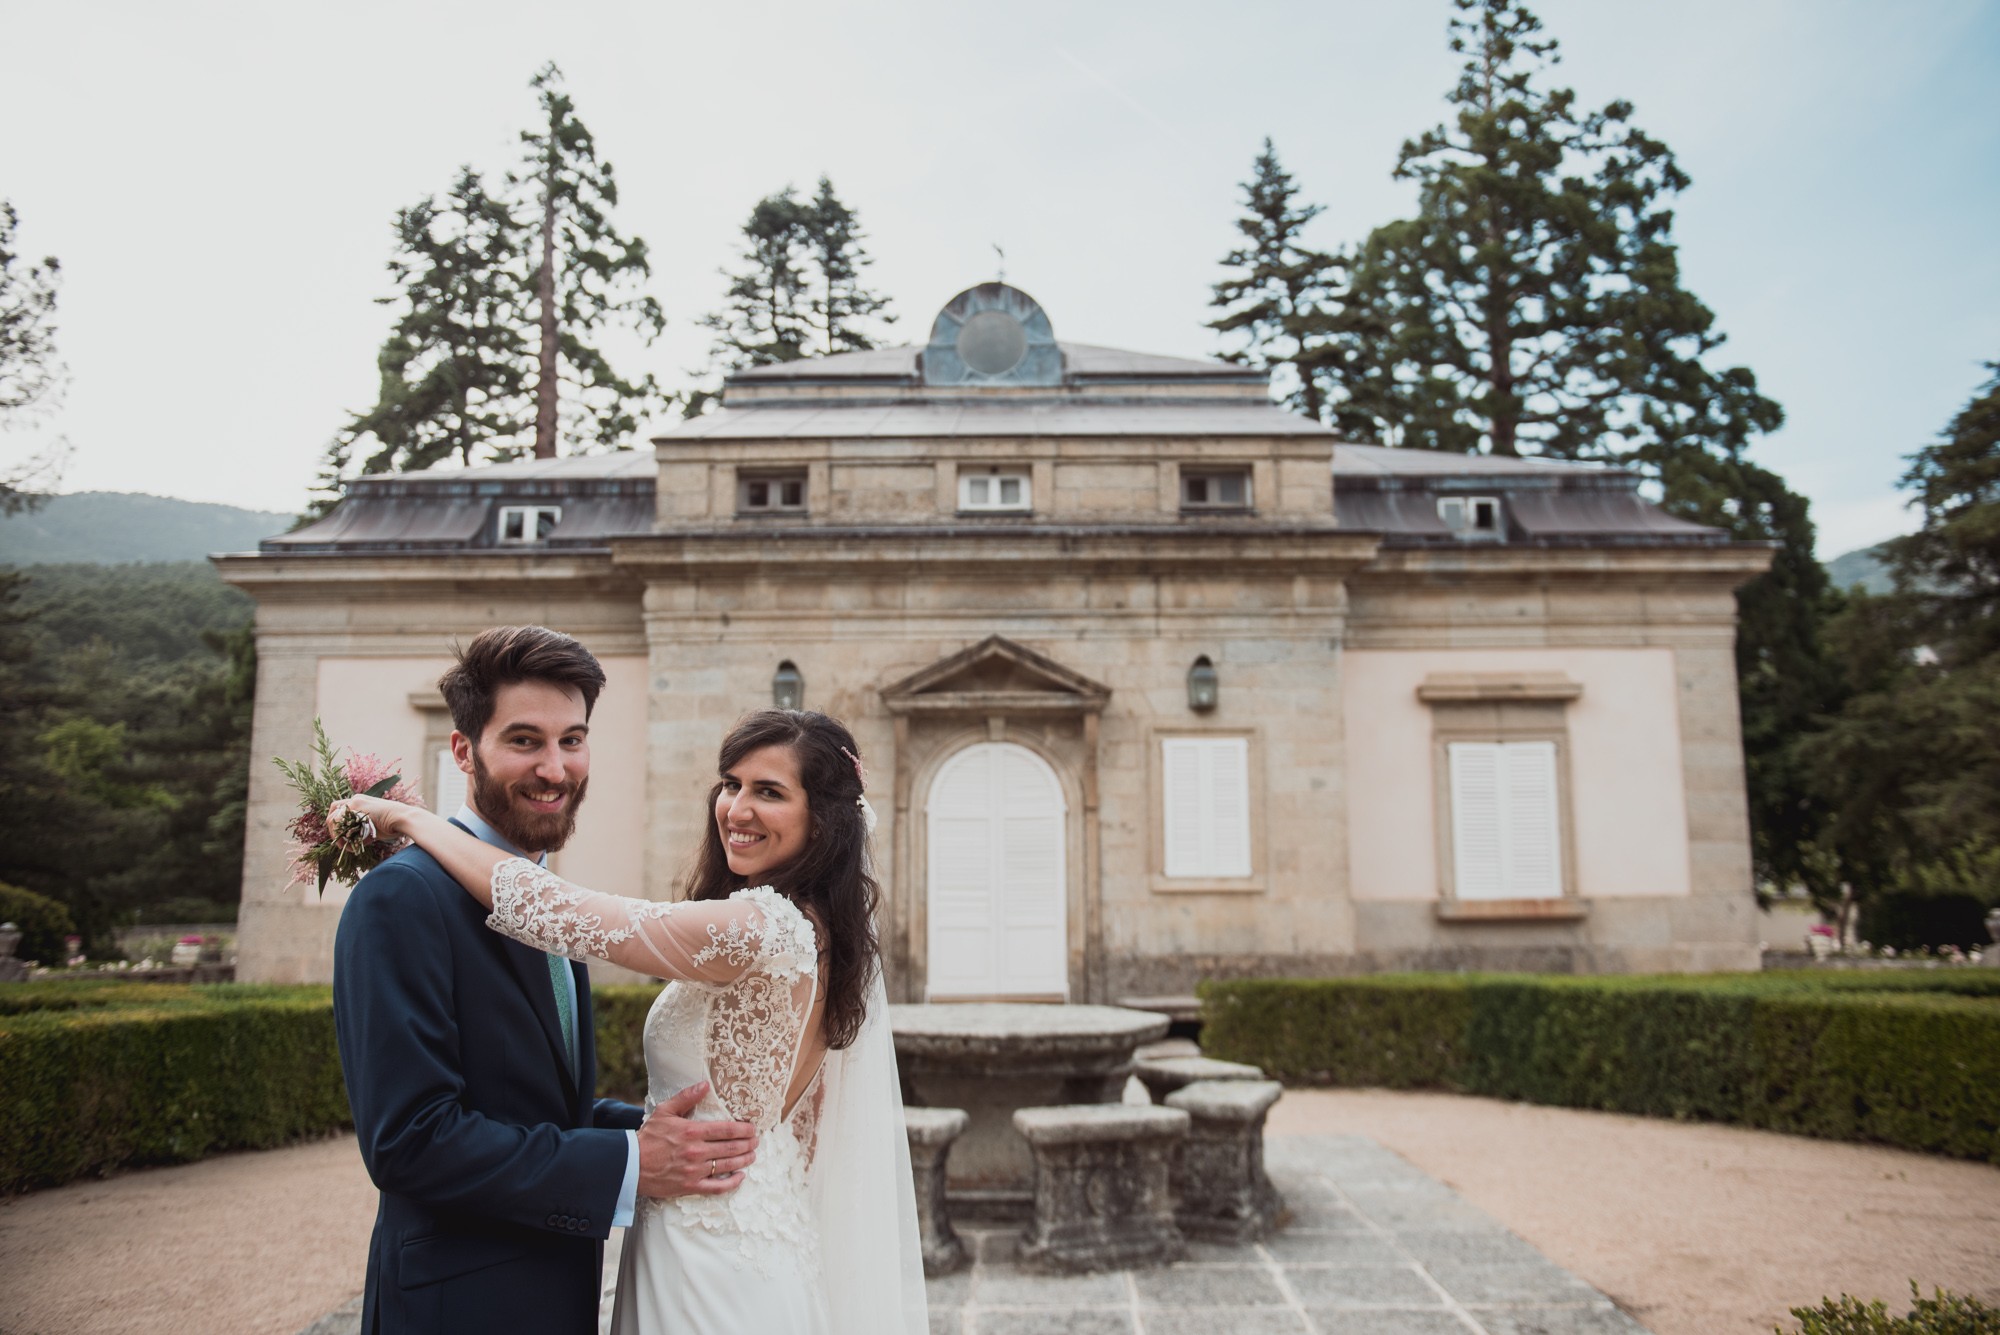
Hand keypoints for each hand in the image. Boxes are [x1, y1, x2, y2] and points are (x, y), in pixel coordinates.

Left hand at [329, 794, 420, 843]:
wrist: (403, 818)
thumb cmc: (394, 825)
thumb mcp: (374, 827)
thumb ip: (361, 829)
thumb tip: (350, 840)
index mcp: (361, 803)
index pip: (339, 811)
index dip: (336, 825)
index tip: (341, 837)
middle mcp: (355, 800)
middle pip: (332, 814)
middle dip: (333, 830)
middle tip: (340, 843)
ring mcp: (355, 802)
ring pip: (332, 819)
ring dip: (335, 834)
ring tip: (344, 846)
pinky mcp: (355, 806)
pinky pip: (338, 821)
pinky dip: (340, 835)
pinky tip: (349, 843)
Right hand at [636, 1082, 758, 1197]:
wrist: (630, 1165)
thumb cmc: (648, 1137)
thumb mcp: (665, 1111)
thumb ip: (686, 1097)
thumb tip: (705, 1084)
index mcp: (692, 1131)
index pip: (727, 1129)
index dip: (744, 1129)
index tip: (753, 1128)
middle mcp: (697, 1151)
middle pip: (732, 1147)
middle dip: (748, 1144)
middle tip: (756, 1141)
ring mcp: (695, 1170)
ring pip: (728, 1165)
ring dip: (744, 1160)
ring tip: (752, 1155)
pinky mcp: (691, 1186)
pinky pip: (717, 1187)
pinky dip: (732, 1183)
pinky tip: (741, 1177)